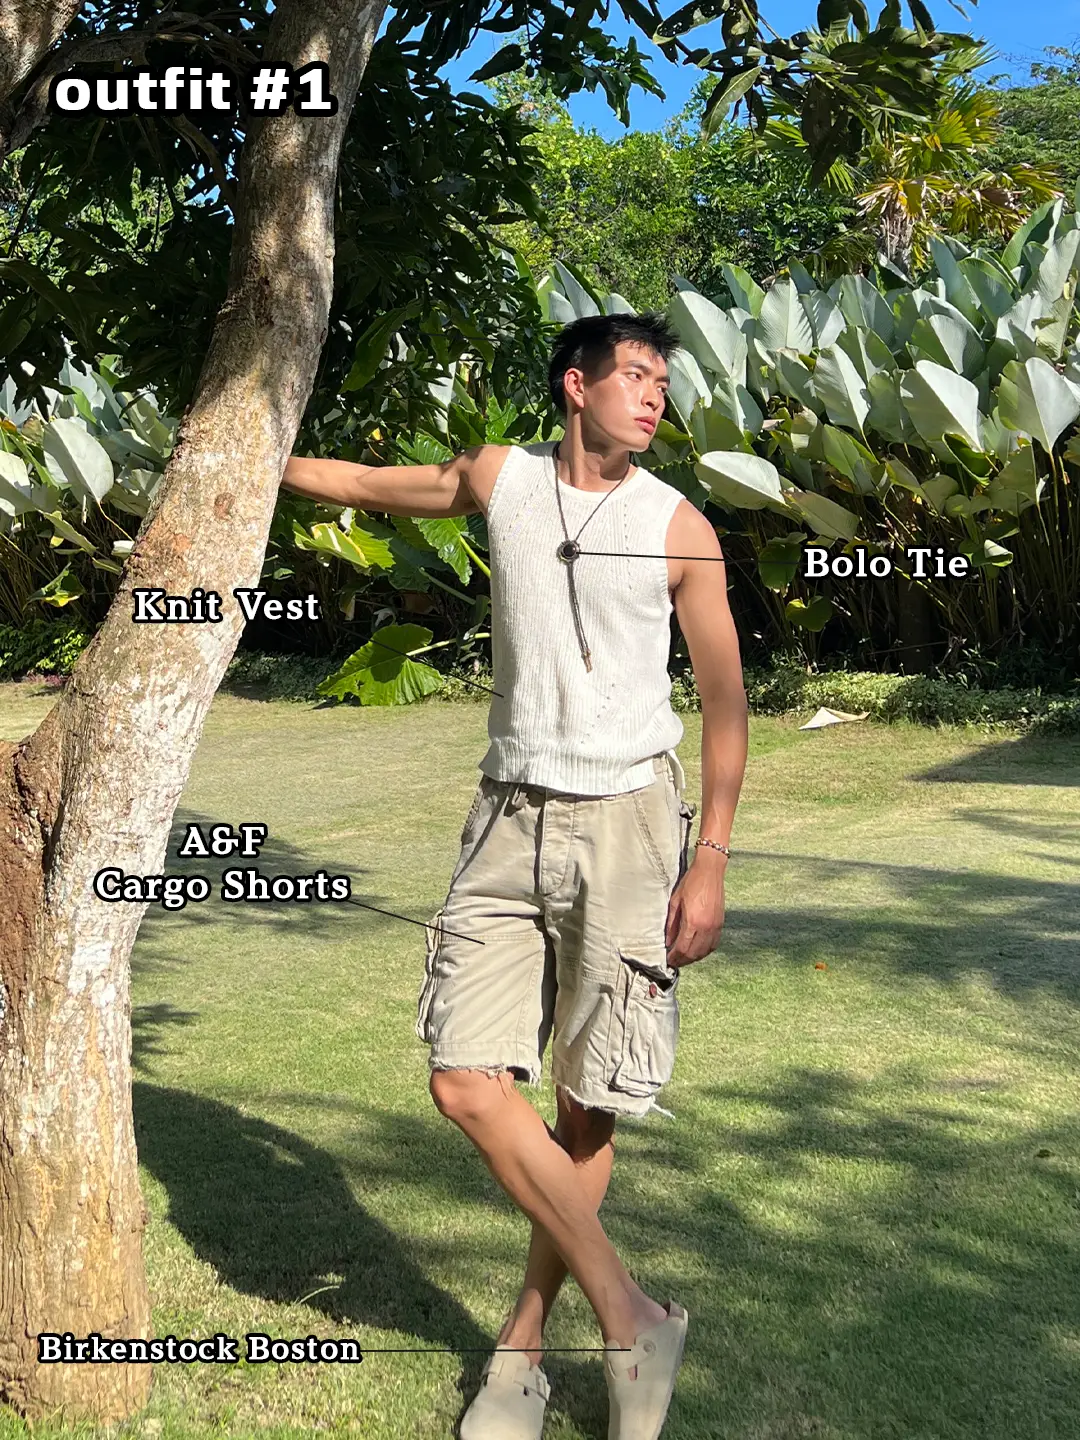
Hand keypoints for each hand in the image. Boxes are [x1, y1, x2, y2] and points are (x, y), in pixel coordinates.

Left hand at [664, 850, 725, 967]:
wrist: (710, 871)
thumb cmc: (691, 883)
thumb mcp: (675, 902)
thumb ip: (671, 924)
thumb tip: (668, 941)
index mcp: (693, 922)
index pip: (682, 948)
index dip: (674, 957)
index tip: (668, 960)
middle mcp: (706, 927)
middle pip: (694, 953)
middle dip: (683, 960)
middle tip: (674, 962)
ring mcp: (716, 927)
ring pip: (705, 951)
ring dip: (693, 958)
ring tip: (683, 958)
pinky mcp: (721, 924)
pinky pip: (713, 944)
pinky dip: (704, 951)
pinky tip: (697, 950)